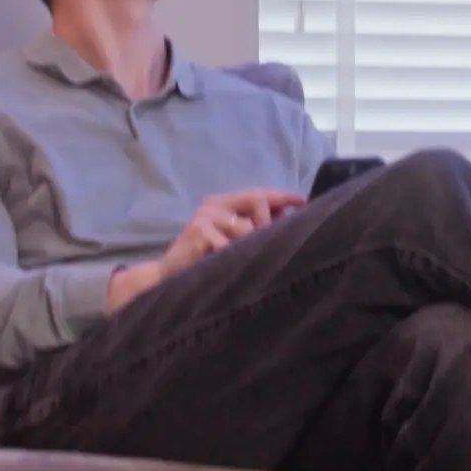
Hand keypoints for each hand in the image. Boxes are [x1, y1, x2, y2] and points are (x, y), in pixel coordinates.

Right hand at [106, 189, 304, 309]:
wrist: (168, 277)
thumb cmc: (203, 261)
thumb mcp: (231, 241)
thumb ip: (252, 228)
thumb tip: (286, 220)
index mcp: (221, 204)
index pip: (258, 194)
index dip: (281, 197)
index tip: (302, 201)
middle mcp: (213, 205)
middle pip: (257, 202)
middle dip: (269, 224)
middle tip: (272, 244)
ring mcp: (205, 217)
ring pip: (247, 228)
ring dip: (251, 248)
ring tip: (241, 263)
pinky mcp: (200, 233)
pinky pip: (232, 246)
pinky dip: (235, 259)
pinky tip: (228, 268)